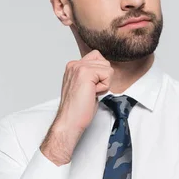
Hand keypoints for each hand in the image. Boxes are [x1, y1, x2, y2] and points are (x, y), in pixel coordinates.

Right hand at [40, 50, 113, 165]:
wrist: (70, 120)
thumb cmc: (77, 109)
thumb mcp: (85, 87)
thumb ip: (92, 76)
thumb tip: (105, 72)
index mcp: (73, 67)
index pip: (97, 57)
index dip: (100, 75)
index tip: (90, 88)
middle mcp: (74, 64)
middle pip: (105, 62)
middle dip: (104, 79)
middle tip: (91, 92)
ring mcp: (79, 67)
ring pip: (108, 68)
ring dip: (104, 83)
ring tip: (91, 93)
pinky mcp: (86, 72)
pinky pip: (108, 74)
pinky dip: (104, 87)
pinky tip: (92, 94)